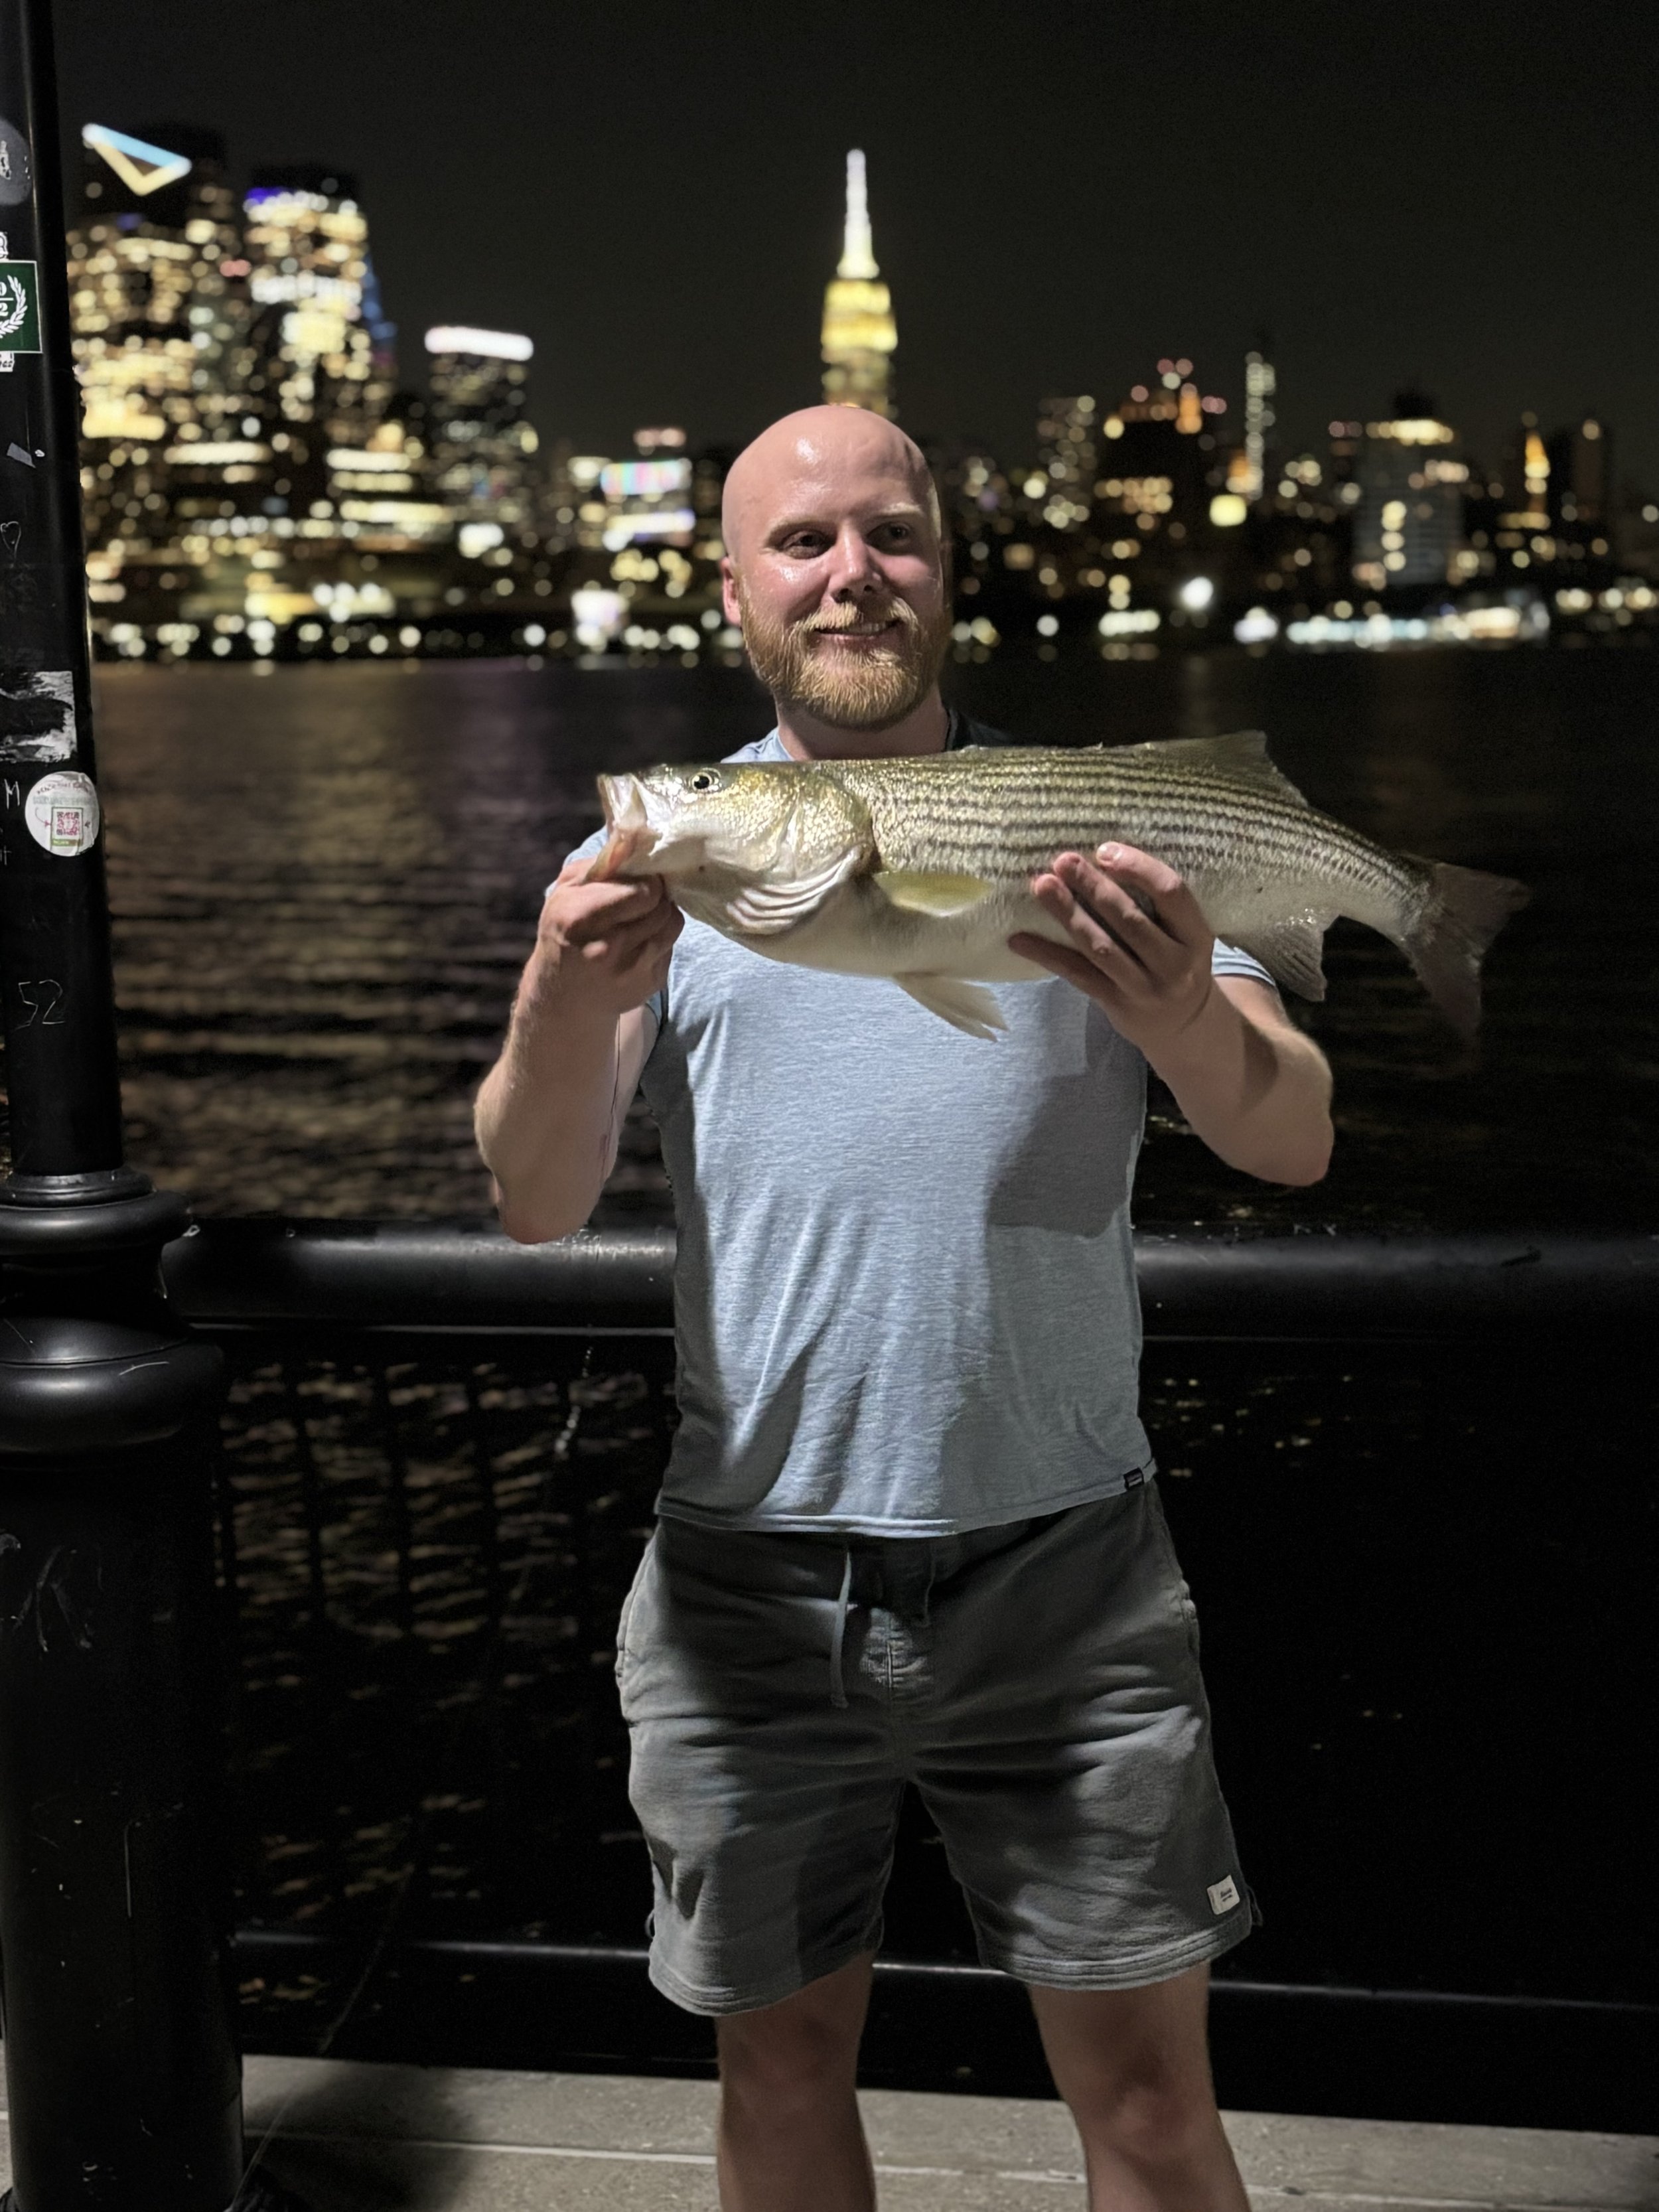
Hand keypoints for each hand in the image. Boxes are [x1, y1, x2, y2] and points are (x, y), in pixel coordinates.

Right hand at [531, 851, 682, 1022]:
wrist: (561, 996)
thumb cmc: (563, 931)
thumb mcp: (567, 890)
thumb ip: (601, 863)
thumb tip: (639, 838)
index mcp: (580, 917)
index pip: (645, 891)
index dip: (648, 879)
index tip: (640, 878)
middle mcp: (607, 947)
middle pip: (662, 906)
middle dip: (656, 896)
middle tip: (642, 896)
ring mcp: (630, 970)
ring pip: (673, 924)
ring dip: (661, 915)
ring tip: (640, 917)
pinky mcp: (649, 984)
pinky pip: (670, 946)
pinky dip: (659, 938)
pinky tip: (637, 942)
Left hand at [1010, 842, 1215, 1054]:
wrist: (1184, 1026)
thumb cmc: (1176, 963)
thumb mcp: (1185, 936)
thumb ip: (1158, 905)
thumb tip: (1100, 857)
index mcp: (1197, 935)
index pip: (1173, 893)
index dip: (1139, 869)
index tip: (1105, 850)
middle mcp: (1175, 964)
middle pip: (1130, 920)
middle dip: (1094, 887)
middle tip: (1063, 861)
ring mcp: (1146, 988)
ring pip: (1101, 947)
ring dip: (1068, 914)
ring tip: (1042, 886)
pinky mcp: (1117, 1005)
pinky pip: (1078, 975)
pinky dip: (1048, 955)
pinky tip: (1019, 939)